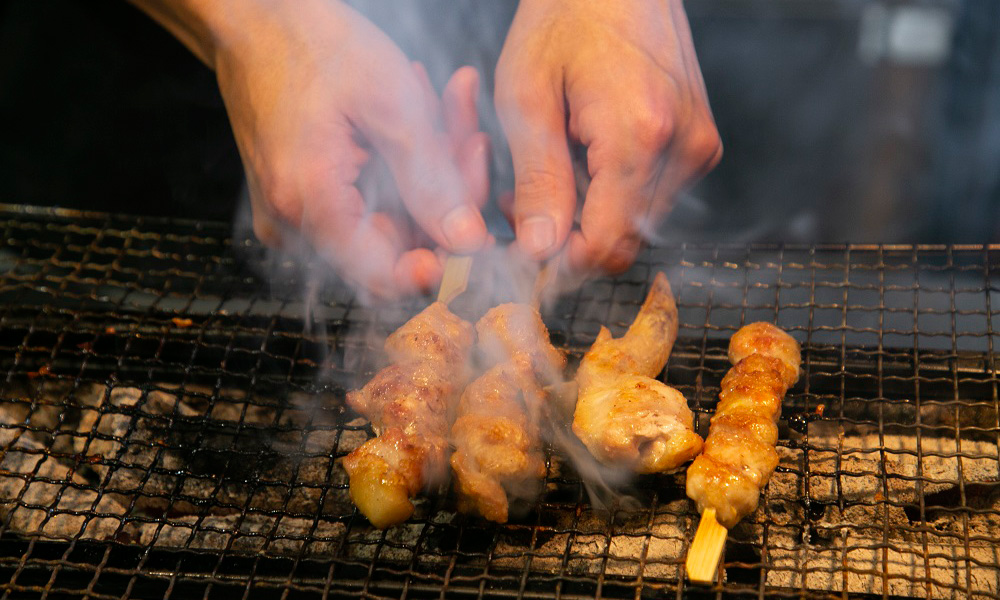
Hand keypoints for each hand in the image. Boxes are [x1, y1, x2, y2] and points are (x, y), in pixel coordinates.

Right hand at [132, 0, 489, 298]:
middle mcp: (293, 223)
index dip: (441, 263)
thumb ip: (432, 183)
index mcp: (308, 205)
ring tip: (442, 111)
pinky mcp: (301, 198)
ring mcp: (294, 213)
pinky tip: (414, 121)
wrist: (254, 17)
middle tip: (468, 137)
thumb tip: (468, 243)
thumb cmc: (312, 44)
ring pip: (388, 220)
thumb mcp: (391, 105)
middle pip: (394, 245)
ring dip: (427, 174)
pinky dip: (399, 168)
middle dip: (444, 197)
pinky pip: (366, 201)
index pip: (387, 278)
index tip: (477, 229)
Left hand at [495, 0, 721, 273]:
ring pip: (638, 224)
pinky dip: (613, 194)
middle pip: (625, 242)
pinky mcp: (701, 142)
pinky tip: (582, 159)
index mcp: (640, 136)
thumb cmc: (565, 17)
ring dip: (589, 217)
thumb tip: (540, 250)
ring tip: (548, 171)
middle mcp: (683, 148)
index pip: (607, 246)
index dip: (560, 263)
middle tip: (520, 204)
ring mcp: (699, 146)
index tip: (521, 251)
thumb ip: (538, 180)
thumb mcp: (527, 96)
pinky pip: (653, 196)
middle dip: (569, 240)